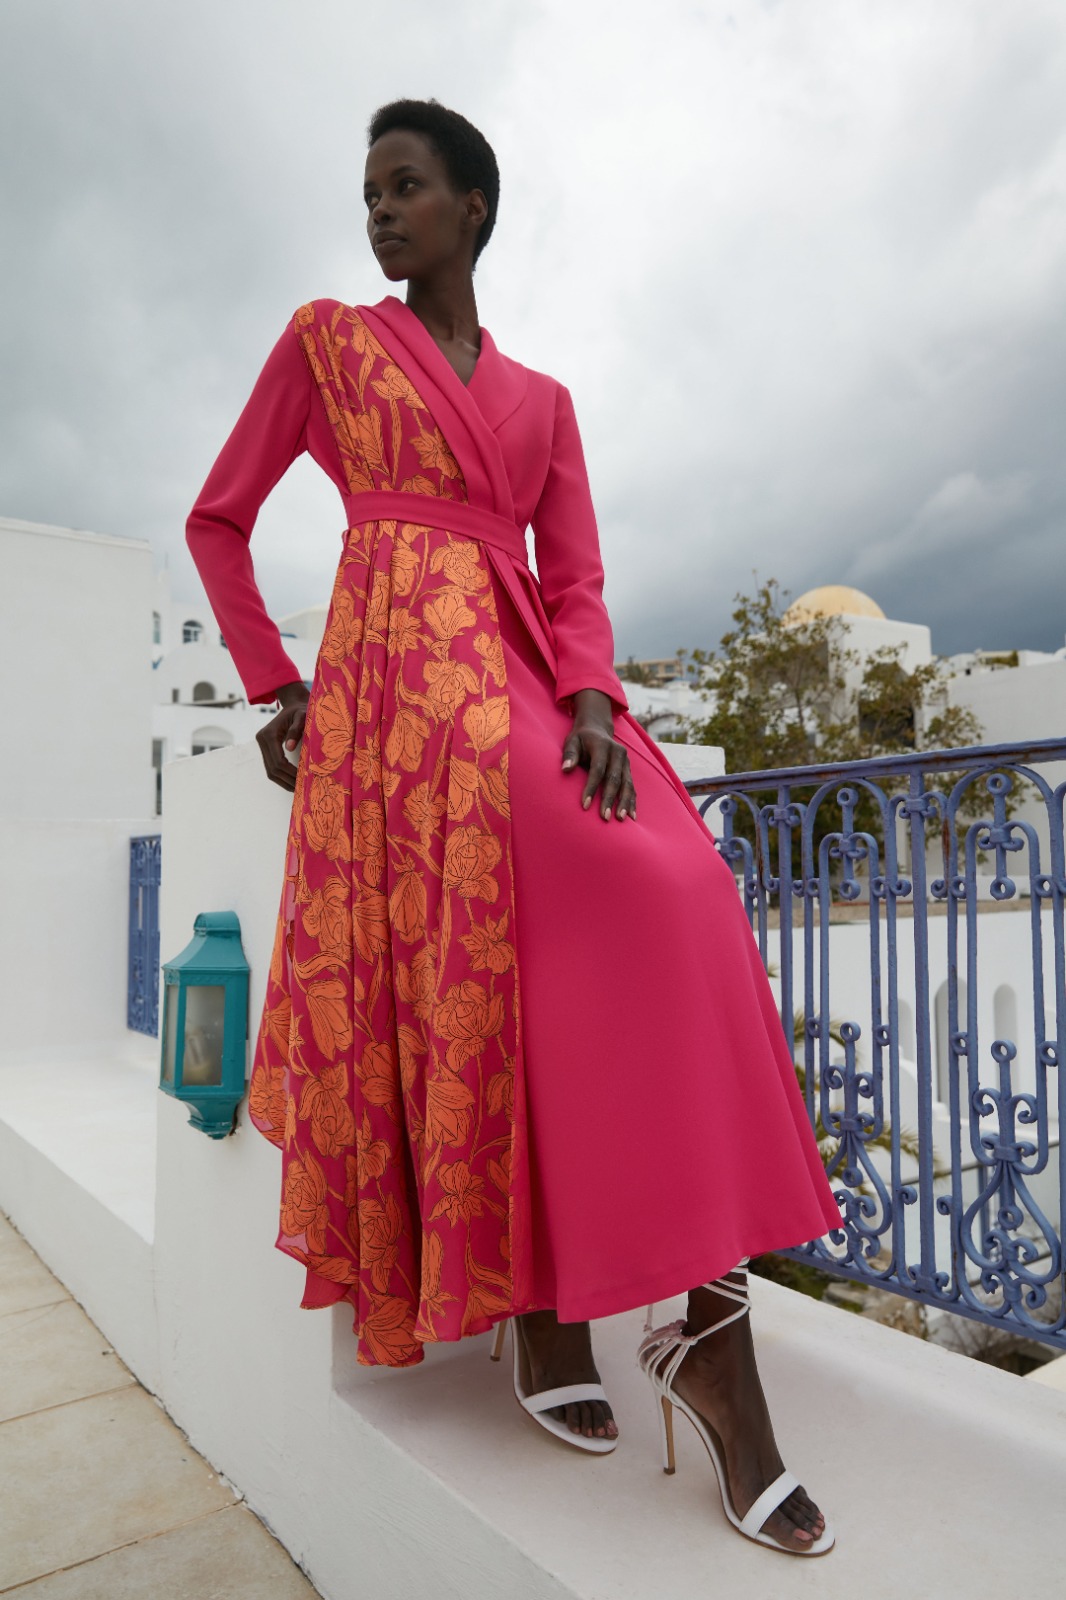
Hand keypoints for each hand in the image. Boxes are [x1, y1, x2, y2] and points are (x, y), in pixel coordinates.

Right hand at [256, 681, 308, 791]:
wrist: (294, 704)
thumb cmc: (301, 710)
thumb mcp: (302, 716)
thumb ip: (296, 730)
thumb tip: (290, 747)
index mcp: (269, 734)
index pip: (278, 761)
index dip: (290, 773)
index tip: (303, 780)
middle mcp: (262, 740)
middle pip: (272, 768)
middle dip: (287, 780)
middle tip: (302, 789)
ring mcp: (262, 745)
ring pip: (270, 771)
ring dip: (283, 781)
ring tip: (297, 789)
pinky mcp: (266, 748)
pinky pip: (271, 767)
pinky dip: (281, 777)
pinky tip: (292, 782)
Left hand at [561, 688, 636, 820]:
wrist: (597, 729)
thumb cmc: (580, 740)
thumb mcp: (571, 742)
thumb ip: (569, 755)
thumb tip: (565, 769)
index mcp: (602, 746)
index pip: (597, 770)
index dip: (591, 788)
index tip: (584, 805)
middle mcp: (618, 753)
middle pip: (614, 779)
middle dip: (609, 799)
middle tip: (604, 818)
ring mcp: (626, 762)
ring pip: (627, 784)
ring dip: (624, 803)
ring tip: (621, 819)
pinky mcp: (629, 769)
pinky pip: (632, 787)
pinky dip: (632, 801)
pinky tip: (632, 816)